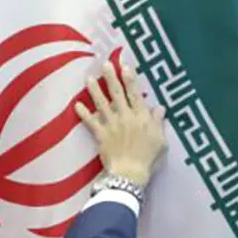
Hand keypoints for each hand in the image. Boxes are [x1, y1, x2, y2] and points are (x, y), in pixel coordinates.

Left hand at [76, 62, 167, 187]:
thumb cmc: (148, 158)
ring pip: (101, 104)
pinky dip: (83, 114)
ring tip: (89, 78)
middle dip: (111, 77)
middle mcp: (125, 117)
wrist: (130, 174)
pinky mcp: (101, 135)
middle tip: (105, 64)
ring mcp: (111, 125)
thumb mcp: (161, 140)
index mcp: (141, 116)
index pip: (135, 94)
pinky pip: (90, 122)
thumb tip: (160, 107)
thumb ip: (159, 122)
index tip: (125, 66)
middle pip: (117, 94)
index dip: (130, 79)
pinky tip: (76, 105)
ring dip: (95, 90)